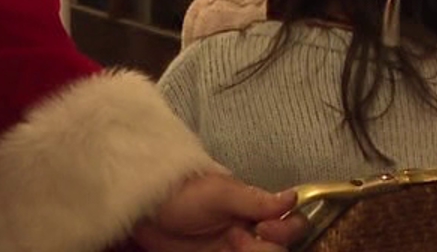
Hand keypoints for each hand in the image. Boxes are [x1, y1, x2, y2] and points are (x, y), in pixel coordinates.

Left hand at [130, 171, 303, 251]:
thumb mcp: (219, 193)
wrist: (144, 208)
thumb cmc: (182, 190)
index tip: (264, 228)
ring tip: (230, 247)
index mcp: (254, 211)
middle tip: (239, 241)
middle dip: (266, 249)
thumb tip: (293, 198)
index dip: (285, 230)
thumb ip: (255, 199)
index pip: (288, 224)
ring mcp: (232, 249)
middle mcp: (249, 232)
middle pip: (277, 249)